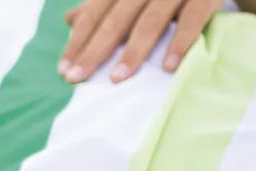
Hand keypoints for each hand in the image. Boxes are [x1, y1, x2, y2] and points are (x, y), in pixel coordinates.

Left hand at [60, 0, 224, 83]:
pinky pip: (192, 18)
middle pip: (116, 19)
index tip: (64, 70)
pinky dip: (180, 42)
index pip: (94, 13)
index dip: (78, 41)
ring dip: (133, 51)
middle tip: (77, 78)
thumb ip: (104, 5)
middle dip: (94, 50)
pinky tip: (168, 67)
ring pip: (150, 20)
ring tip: (117, 78)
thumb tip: (69, 20)